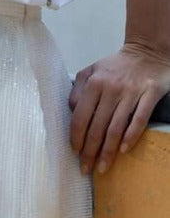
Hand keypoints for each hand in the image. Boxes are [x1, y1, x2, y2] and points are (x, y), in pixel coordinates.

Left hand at [69, 42, 169, 174]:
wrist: (146, 51)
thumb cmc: (116, 65)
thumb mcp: (92, 70)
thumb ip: (79, 89)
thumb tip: (71, 110)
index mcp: (94, 82)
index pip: (81, 115)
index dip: (76, 136)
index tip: (74, 152)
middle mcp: (111, 88)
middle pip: (97, 126)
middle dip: (90, 150)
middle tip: (86, 169)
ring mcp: (131, 93)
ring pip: (116, 127)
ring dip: (108, 151)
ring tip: (102, 168)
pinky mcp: (149, 96)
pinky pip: (139, 120)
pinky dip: (131, 136)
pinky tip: (124, 151)